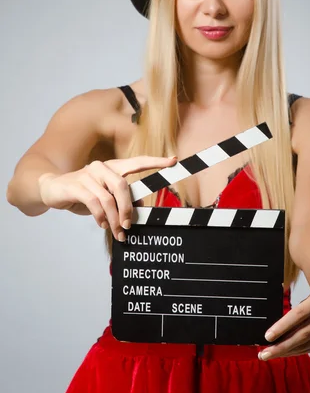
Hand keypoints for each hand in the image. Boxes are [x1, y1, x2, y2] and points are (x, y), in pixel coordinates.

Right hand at [38, 156, 177, 240]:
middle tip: (129, 225)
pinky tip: (101, 224)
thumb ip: (121, 199)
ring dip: (114, 219)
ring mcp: (88, 174)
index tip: (174, 161)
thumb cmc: (83, 193)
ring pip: (108, 198)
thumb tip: (140, 210)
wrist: (52, 188)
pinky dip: (100, 217)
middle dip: (129, 208)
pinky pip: (94, 203)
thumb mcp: (104, 196)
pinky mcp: (76, 185)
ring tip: (117, 231)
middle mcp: (102, 167)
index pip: (138, 162)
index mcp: (113, 167)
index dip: (156, 162)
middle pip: (123, 185)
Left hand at [258, 289, 309, 360]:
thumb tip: (268, 317)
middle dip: (281, 346)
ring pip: (305, 345)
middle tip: (264, 353)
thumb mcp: (303, 293)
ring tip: (268, 354)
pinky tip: (282, 352)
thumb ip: (288, 298)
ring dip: (286, 351)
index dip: (282, 326)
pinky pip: (309, 349)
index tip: (267, 337)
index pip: (300, 314)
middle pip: (303, 334)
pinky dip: (294, 351)